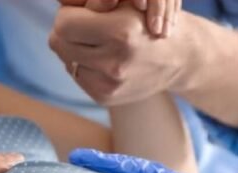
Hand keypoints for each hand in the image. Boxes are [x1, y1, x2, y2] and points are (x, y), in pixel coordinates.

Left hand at [49, 2, 189, 105]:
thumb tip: (59, 4)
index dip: (67, 14)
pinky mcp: (105, 97)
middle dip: (67, 30)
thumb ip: (90, 2)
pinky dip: (83, 64)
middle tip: (84, 25)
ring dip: (73, 48)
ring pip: (65, 59)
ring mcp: (109, 85)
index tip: (80, 12)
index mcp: (122, 32)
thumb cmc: (149, 19)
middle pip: (58, 42)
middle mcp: (115, 62)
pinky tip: (102, 57)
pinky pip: (76, 75)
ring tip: (97, 41)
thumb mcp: (126, 1)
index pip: (63, 23)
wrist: (180, 57)